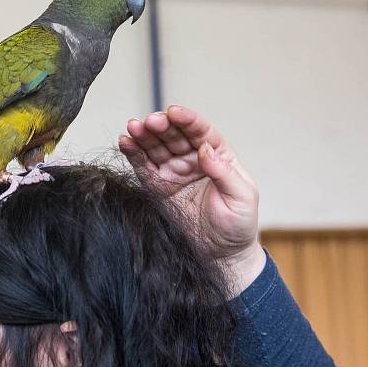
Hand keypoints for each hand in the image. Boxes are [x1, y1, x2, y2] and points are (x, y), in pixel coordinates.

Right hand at [118, 105, 265, 295]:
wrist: (221, 254)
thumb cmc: (238, 224)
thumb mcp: (241, 196)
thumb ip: (224, 172)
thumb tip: (205, 149)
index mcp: (218, 155)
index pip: (201, 131)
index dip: (188, 120)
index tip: (175, 113)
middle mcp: (193, 159)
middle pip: (174, 135)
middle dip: (162, 126)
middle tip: (150, 122)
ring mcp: (174, 172)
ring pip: (156, 147)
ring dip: (144, 135)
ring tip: (133, 128)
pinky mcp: (158, 187)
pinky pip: (144, 166)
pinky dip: (134, 154)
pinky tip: (126, 142)